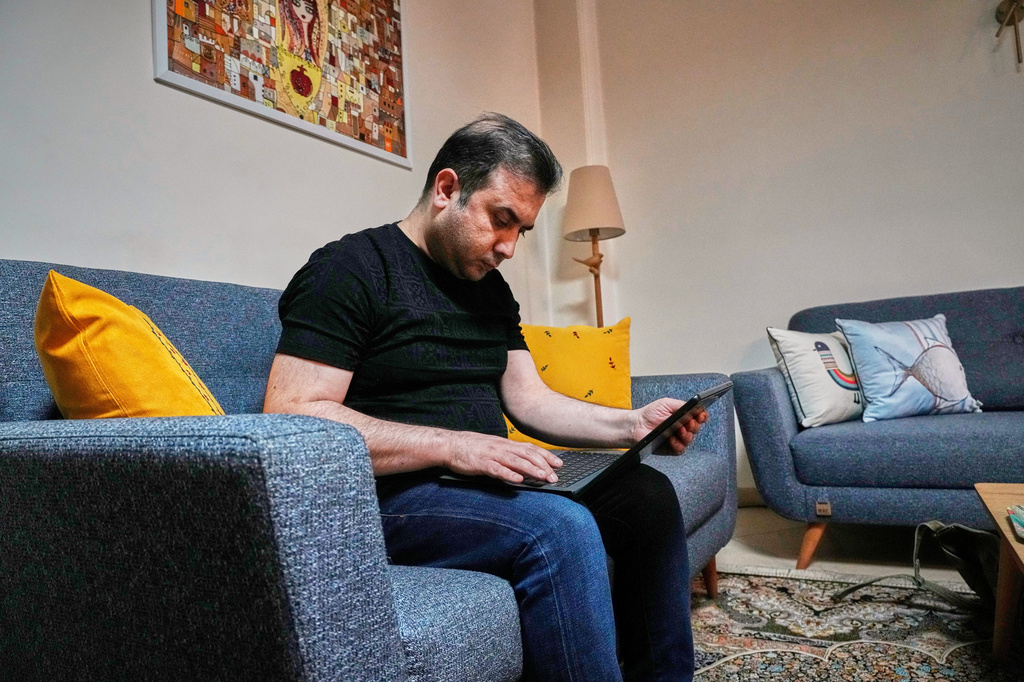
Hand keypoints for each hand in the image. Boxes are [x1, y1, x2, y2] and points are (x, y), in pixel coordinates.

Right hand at [446, 432, 563, 482]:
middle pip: (527, 455)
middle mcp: (502, 447)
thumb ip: (508, 456)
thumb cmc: (472, 448)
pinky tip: (518, 480)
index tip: (559, 463)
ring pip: (515, 461)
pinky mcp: (481, 464)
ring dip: (531, 469)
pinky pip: (497, 469)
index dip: (546, 456)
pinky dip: (508, 474)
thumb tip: (524, 466)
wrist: (450, 445)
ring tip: (543, 477)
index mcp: (505, 444)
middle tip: (555, 476)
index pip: (530, 449)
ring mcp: (492, 455)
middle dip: (543, 465)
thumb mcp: (493, 448)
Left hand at [631, 398, 706, 454]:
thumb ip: (681, 405)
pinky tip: (671, 439)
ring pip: (690, 439)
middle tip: (689, 422)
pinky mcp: (672, 449)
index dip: (702, 416)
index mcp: (683, 416)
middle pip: (696, 428)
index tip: (701, 415)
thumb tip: (695, 407)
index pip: (698, 417)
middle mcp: (682, 428)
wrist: (636, 425)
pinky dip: (678, 444)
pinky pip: (680, 449)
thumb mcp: (667, 404)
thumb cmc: (650, 413)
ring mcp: (678, 439)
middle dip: (694, 425)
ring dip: (686, 435)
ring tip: (679, 430)